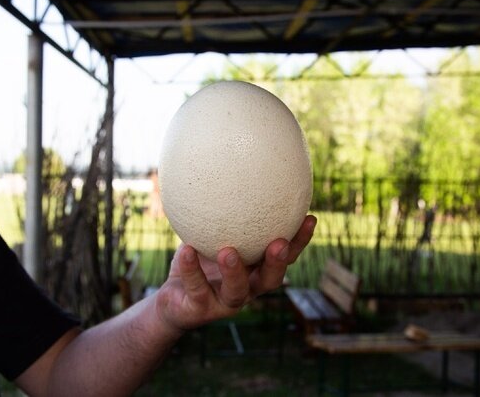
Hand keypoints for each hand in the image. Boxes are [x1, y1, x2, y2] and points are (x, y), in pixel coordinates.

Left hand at [155, 215, 316, 332]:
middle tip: (280, 243)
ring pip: (237, 292)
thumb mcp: (209, 233)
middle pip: (270, 280)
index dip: (300, 241)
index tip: (310, 217)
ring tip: (227, 252)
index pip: (285, 257)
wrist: (169, 299)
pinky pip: (196, 289)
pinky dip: (192, 270)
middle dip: (277, 263)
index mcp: (255, 269)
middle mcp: (246, 288)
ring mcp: (223, 302)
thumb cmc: (197, 259)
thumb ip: (223, 212)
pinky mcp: (199, 311)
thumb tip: (230, 169)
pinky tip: (187, 250)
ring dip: (234, 272)